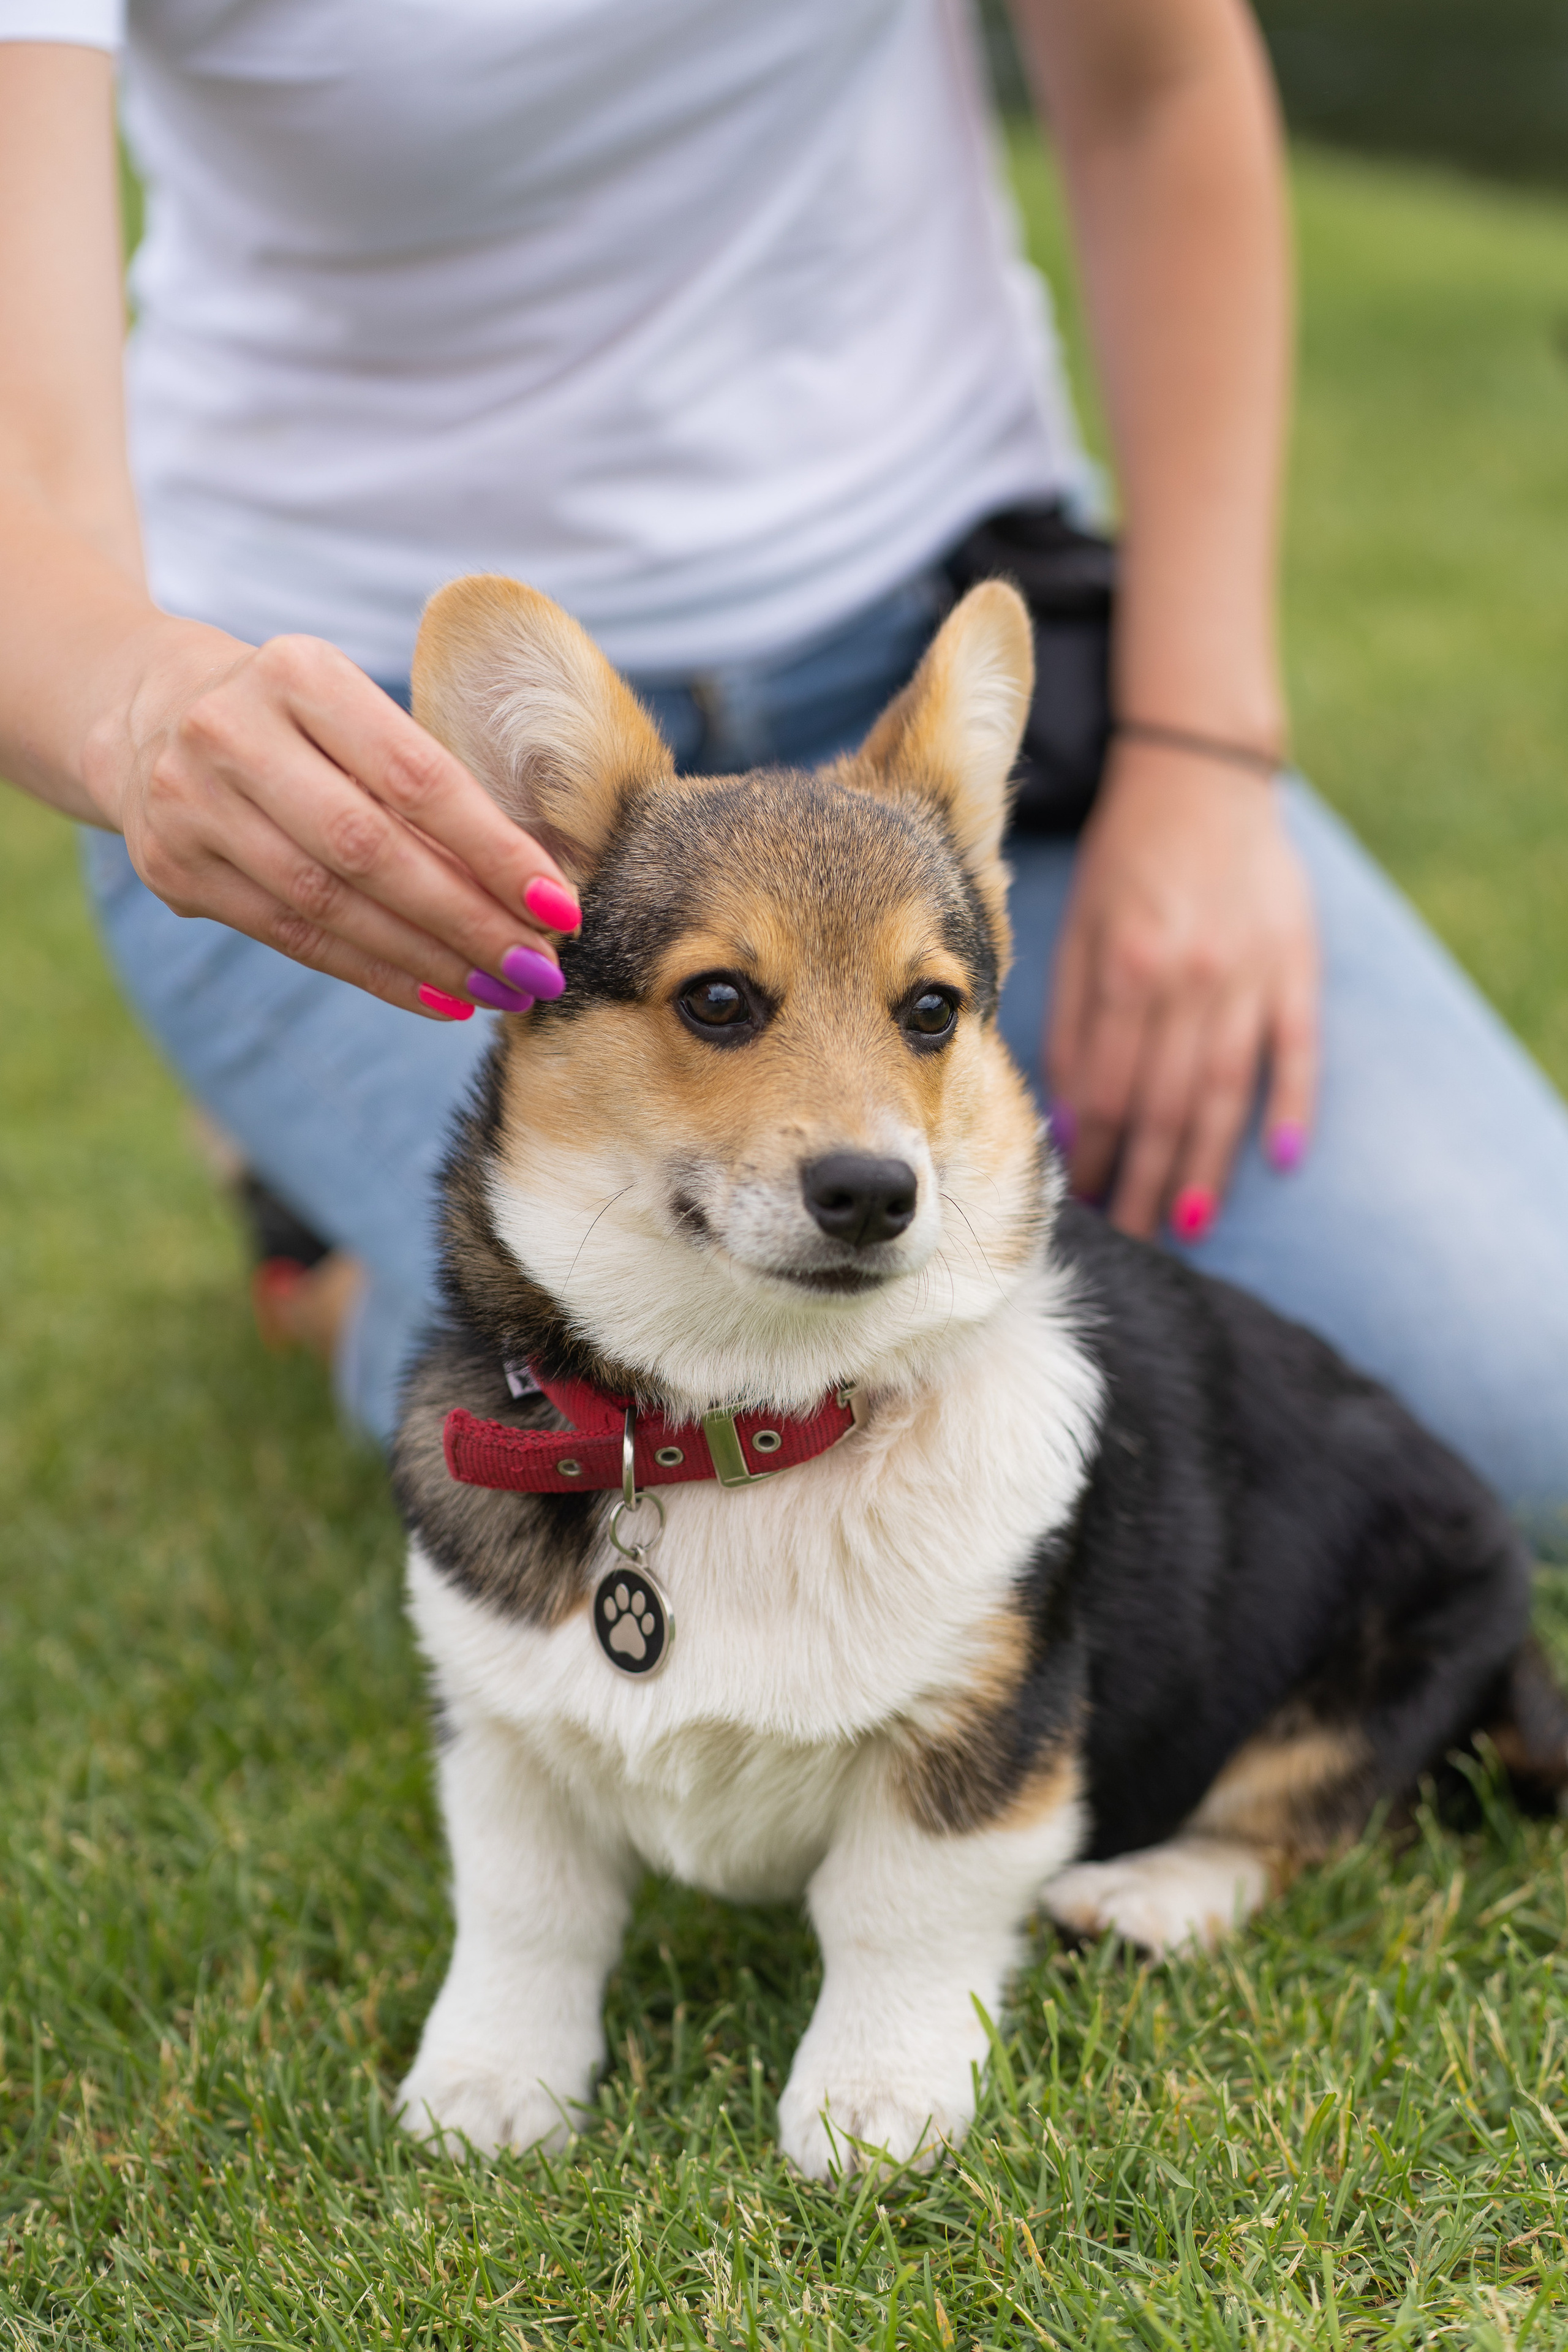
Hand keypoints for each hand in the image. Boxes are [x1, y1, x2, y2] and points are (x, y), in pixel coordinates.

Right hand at [80, 619, 579, 1017]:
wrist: (150, 714)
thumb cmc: (298, 721)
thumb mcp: (353, 711)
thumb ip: (426, 782)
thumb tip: (534, 887)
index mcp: (299, 673)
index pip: (415, 776)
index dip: (492, 850)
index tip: (558, 906)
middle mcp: (232, 732)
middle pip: (370, 849)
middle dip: (467, 919)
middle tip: (536, 968)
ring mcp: (191, 804)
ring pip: (329, 905)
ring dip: (427, 959)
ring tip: (499, 991)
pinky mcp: (175, 870)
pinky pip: (292, 939)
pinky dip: (376, 972)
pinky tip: (438, 996)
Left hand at [1045, 738, 1317, 1238]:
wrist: (1200, 776)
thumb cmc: (1126, 862)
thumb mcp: (1079, 930)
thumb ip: (1074, 1019)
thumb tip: (1070, 1116)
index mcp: (1126, 966)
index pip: (1107, 1087)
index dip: (1096, 1151)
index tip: (1085, 1199)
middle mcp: (1189, 977)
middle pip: (1164, 1103)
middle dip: (1144, 1176)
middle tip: (1132, 1233)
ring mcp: (1250, 972)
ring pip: (1225, 1091)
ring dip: (1205, 1164)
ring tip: (1184, 1223)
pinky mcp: (1298, 961)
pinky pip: (1298, 1048)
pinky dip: (1293, 1106)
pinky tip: (1281, 1161)